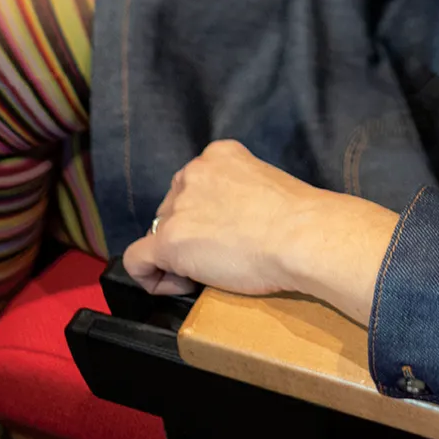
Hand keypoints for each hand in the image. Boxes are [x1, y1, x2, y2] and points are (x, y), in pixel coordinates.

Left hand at [121, 139, 397, 323]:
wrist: (301, 235)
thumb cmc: (298, 218)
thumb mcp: (264, 184)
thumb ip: (239, 191)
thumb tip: (232, 221)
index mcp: (219, 154)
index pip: (194, 185)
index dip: (204, 214)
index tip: (225, 234)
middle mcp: (193, 172)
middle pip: (173, 208)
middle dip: (189, 233)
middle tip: (221, 256)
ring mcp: (178, 206)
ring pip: (158, 233)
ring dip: (177, 254)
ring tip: (210, 271)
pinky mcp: (169, 240)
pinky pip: (137, 260)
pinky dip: (151, 276)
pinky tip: (181, 284)